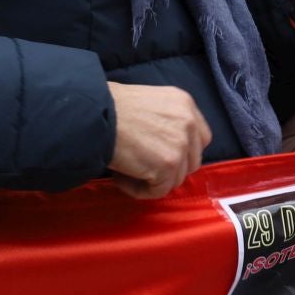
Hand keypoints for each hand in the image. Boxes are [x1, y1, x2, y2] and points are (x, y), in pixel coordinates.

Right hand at [107, 83, 210, 198]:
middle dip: (169, 169)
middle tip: (142, 166)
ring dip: (151, 180)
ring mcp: (180, 145)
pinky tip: (121, 177)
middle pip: (192, 161)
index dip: (182, 152)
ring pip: (175, 179)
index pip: (200, 138)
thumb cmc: (111, 108)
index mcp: (185, 104)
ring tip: (126, 169)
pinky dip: (138, 190)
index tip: (161, 156)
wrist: (94, 115)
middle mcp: (188, 123)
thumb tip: (167, 147)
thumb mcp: (150, 103)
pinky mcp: (168, 166)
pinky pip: (158, 191)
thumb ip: (167, 121)